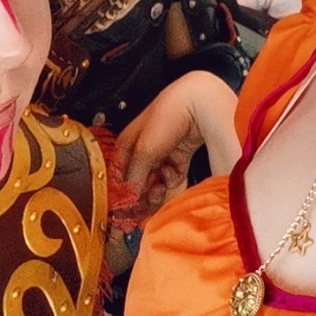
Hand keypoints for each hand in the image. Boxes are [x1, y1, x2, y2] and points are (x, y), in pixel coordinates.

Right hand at [116, 71, 239, 210]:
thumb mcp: (145, 150)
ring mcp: (160, 153)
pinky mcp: (177, 157)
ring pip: (152, 182)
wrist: (198, 102)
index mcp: (126, 143)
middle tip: (141, 209)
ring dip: (154, 190)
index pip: (117, 176)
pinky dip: (170, 180)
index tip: (122, 213)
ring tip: (158, 190)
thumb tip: (126, 201)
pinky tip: (170, 176)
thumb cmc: (168, 115)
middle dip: (139, 196)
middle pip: (135, 182)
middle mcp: (141, 149)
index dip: (119, 195)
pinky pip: (169, 177)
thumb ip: (134, 177)